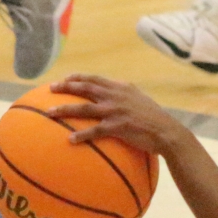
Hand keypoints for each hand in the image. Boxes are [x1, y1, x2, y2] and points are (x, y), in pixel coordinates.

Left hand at [47, 74, 186, 153]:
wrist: (167, 131)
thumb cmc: (154, 118)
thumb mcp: (140, 99)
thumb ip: (125, 94)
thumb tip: (113, 94)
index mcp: (120, 88)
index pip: (94, 78)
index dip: (78, 77)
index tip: (65, 78)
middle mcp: (115, 96)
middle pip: (85, 88)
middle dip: (65, 87)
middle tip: (50, 88)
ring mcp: (115, 111)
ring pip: (84, 108)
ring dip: (65, 110)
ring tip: (50, 113)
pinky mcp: (117, 127)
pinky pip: (94, 131)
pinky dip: (81, 135)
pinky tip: (70, 140)